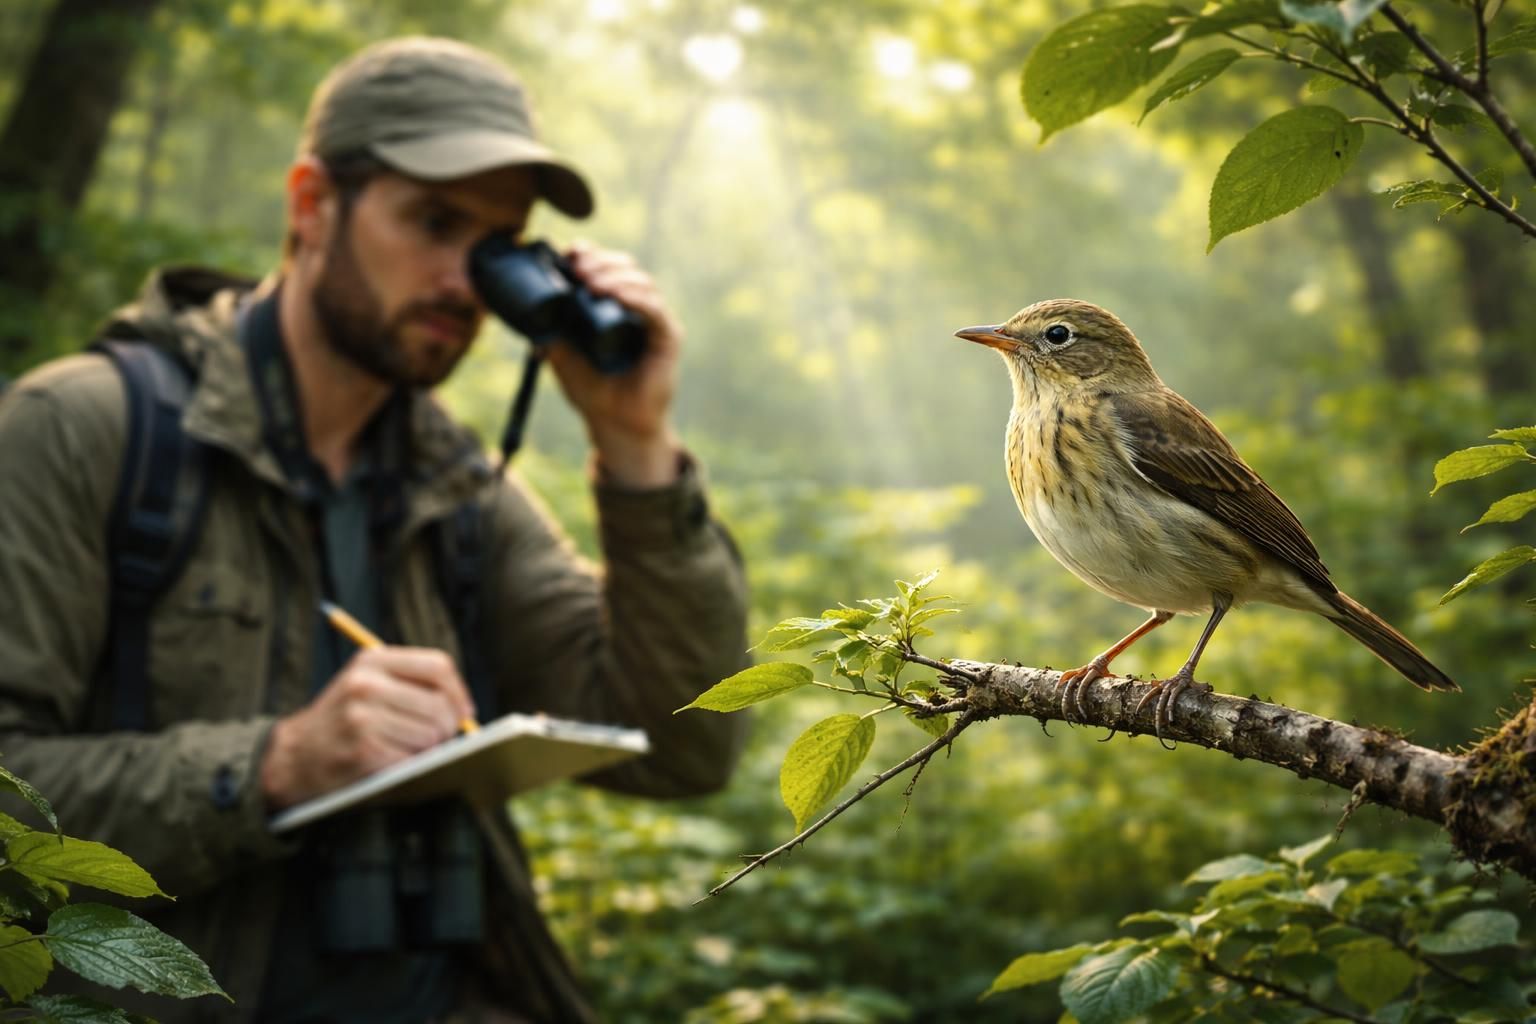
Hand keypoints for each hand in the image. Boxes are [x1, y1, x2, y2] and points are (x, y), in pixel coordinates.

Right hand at [260, 646, 475, 809]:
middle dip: (448, 727)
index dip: (459, 691)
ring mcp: (362, 718)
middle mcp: (366, 684)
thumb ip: (411, 684)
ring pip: (431, 735)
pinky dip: (411, 765)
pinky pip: (413, 759)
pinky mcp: (363, 751)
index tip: (464, 711)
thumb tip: (464, 709)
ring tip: (407, 749)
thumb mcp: (367, 684)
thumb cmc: (343, 721)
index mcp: (372, 661)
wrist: (294, 757)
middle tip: (438, 738)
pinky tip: (393, 762)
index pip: (438, 666)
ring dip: (429, 749)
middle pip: (440, 704)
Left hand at [545, 242, 682, 487]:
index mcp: (613, 306)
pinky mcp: (668, 337)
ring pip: (641, 282)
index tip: (568, 253)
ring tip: (591, 282)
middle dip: (600, 261)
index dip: (590, 255)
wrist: (615, 425)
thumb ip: (550, 331)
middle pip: (625, 267)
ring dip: (615, 275)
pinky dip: (635, 297)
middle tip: (578, 267)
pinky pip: (654, 309)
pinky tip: (615, 294)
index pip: (606, 268)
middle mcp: (636, 308)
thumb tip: (528, 307)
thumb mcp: (561, 355)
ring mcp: (654, 321)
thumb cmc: (592, 391)